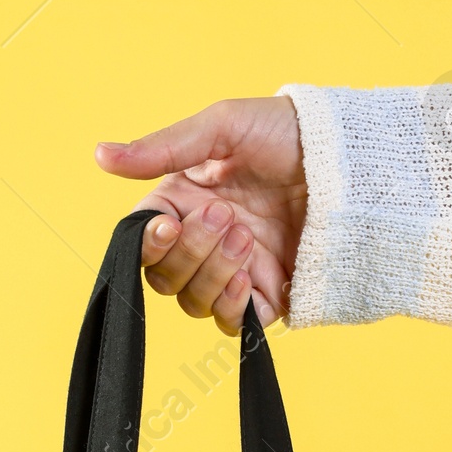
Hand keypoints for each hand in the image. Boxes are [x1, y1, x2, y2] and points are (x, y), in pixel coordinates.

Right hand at [95, 96, 305, 334]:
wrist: (351, 160)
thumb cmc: (286, 132)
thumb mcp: (222, 127)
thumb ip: (162, 148)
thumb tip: (100, 156)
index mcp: (184, 202)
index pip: (144, 241)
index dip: (148, 244)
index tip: (168, 226)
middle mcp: (205, 242)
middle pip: (166, 279)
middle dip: (192, 252)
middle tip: (226, 216)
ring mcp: (237, 271)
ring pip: (197, 304)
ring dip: (215, 274)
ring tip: (246, 237)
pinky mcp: (271, 296)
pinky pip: (238, 324)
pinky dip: (236, 308)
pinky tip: (251, 277)